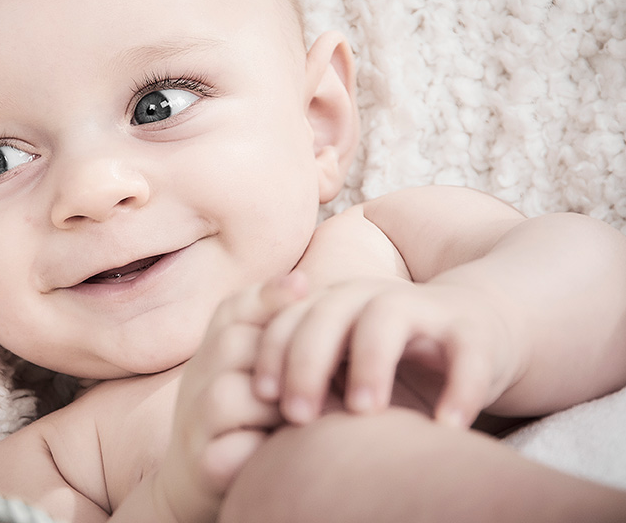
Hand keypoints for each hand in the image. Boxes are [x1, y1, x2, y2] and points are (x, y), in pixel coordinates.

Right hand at [157, 275, 306, 522]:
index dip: (266, 295)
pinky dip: (265, 451)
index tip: (305, 287)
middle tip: (333, 376)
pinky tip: (288, 455)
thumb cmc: (251, 419)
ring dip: (279, 407)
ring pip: (232, 394)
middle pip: (234, 344)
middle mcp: (196, 378)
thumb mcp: (259, 370)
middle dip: (284, 358)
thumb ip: (279, 333)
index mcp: (213, 350)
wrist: (201, 484)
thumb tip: (306, 282)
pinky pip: (233, 449)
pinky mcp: (201, 465)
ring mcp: (194, 421)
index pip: (232, 308)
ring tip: (313, 420)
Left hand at [252, 274, 526, 428]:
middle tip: (297, 415)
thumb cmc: (392, 362)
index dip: (272, 354)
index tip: (261, 396)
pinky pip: (465, 351)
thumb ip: (311, 390)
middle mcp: (370, 298)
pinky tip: (445, 428)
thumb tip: (260, 437)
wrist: (476, 326)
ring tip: (363, 412)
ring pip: (386, 320)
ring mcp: (421, 308)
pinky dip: (458, 388)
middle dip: (307, 362)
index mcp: (332, 306)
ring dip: (370, 363)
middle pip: (328, 315)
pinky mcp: (472, 328)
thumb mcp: (345, 371)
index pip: (289, 320)